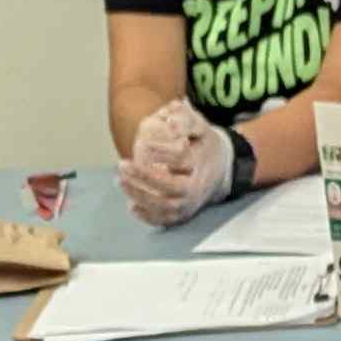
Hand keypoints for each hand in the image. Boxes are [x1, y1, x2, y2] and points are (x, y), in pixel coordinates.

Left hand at [117, 100, 234, 224]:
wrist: (219, 171)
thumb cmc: (202, 145)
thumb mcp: (199, 126)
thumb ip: (185, 119)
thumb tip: (171, 123)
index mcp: (199, 163)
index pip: (180, 159)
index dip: (161, 151)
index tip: (144, 144)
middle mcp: (195, 187)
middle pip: (171, 188)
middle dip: (145, 177)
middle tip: (122, 165)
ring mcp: (189, 204)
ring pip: (165, 207)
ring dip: (140, 196)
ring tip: (121, 181)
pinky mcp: (183, 215)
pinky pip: (165, 221)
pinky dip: (147, 217)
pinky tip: (131, 205)